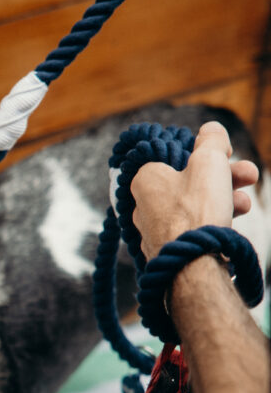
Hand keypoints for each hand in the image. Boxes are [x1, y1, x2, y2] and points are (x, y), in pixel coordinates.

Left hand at [131, 121, 258, 258]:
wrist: (191, 264)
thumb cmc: (195, 209)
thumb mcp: (208, 162)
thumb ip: (211, 141)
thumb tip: (210, 129)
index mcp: (145, 178)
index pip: (175, 156)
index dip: (204, 152)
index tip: (226, 153)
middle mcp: (144, 202)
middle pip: (189, 180)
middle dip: (225, 175)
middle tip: (249, 174)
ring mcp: (155, 228)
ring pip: (195, 203)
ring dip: (226, 197)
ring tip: (246, 202)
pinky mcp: (169, 246)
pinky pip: (193, 225)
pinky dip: (215, 218)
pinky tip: (235, 219)